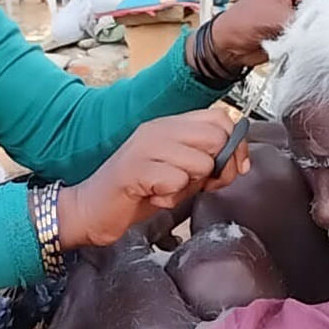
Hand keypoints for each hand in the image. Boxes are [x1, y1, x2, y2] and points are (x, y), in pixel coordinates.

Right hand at [58, 110, 248, 247]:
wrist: (91, 209)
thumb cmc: (137, 192)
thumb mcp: (179, 173)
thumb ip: (206, 163)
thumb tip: (238, 162)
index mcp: (169, 125)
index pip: (220, 118)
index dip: (235, 146)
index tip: (228, 170)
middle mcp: (157, 129)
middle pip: (216, 138)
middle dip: (217, 170)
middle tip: (198, 185)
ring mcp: (145, 147)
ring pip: (199, 162)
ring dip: (189, 186)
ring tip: (166, 190)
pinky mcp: (135, 169)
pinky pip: (175, 182)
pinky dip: (169, 197)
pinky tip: (152, 196)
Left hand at [206, 0, 326, 69]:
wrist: (230, 46)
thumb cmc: (241, 23)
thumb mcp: (273, 17)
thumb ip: (302, 20)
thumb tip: (325, 25)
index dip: (327, 6)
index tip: (326, 21)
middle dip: (327, 16)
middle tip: (323, 29)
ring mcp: (303, 9)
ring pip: (326, 18)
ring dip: (320, 29)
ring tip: (311, 36)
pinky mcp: (303, 27)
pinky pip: (319, 32)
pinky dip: (316, 39)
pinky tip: (310, 42)